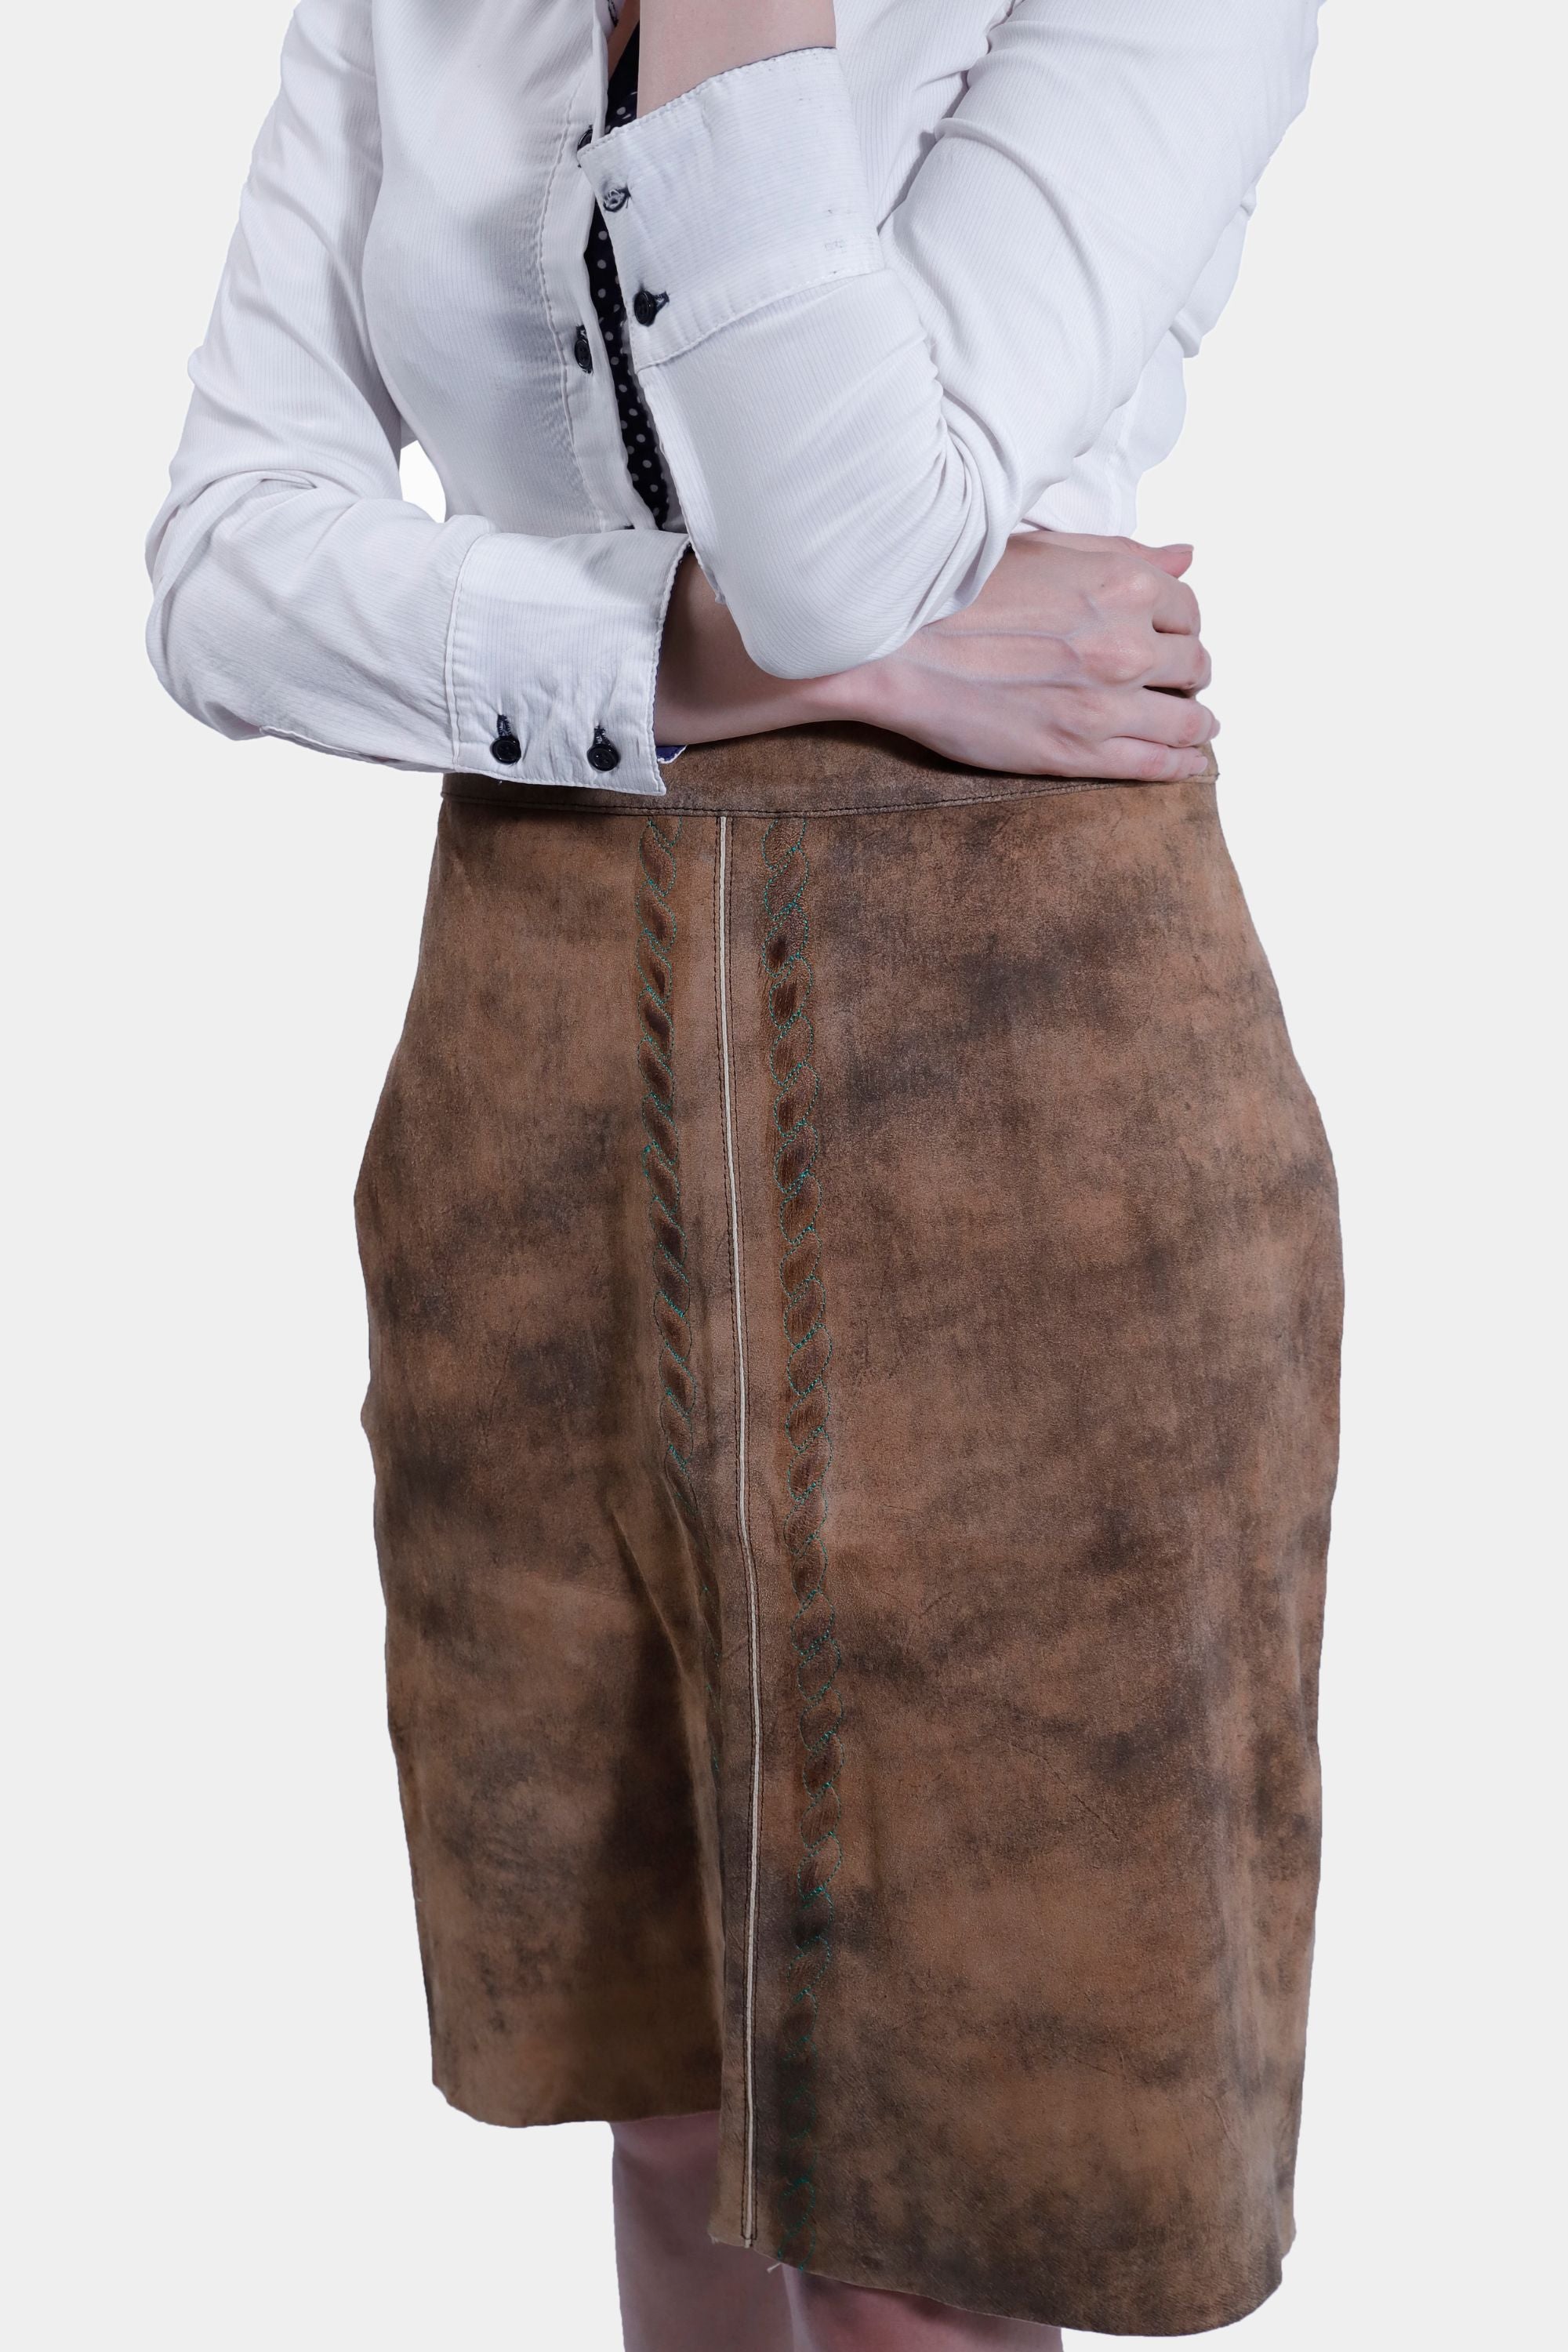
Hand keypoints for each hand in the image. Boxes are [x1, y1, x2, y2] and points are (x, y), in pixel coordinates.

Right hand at [844, 530, 1216, 783]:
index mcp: (1123, 584)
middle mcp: (1126, 643)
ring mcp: (1107, 704)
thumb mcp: (1048, 550)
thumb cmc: (961, 591)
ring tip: (1196, 726)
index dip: (1182, 623)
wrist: (899, 647)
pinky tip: (1188, 764)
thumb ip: (1123, 554)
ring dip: (1197, 722)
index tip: (1171, 636)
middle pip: (1194, 663)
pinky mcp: (1080, 752)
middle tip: (1179, 682)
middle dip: (1190, 672)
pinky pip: (1154, 765)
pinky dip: (1181, 766)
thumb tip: (1184, 556)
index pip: (1187, 607)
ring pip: (1187, 720)